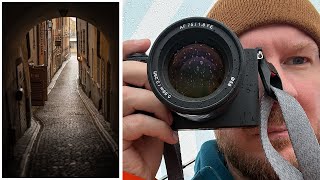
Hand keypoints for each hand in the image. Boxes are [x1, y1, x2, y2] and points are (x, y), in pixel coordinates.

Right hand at [123, 39, 177, 179]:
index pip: (116, 64)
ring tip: (168, 119)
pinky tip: (167, 135)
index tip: (145, 42)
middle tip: (164, 95)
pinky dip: (159, 127)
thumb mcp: (152, 115)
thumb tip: (166, 82)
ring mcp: (112, 118)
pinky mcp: (118, 135)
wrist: (142, 170)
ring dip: (157, 106)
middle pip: (121, 73)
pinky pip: (139, 122)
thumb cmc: (146, 142)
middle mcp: (111, 103)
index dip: (126, 48)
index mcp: (120, 94)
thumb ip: (152, 96)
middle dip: (147, 77)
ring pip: (130, 97)